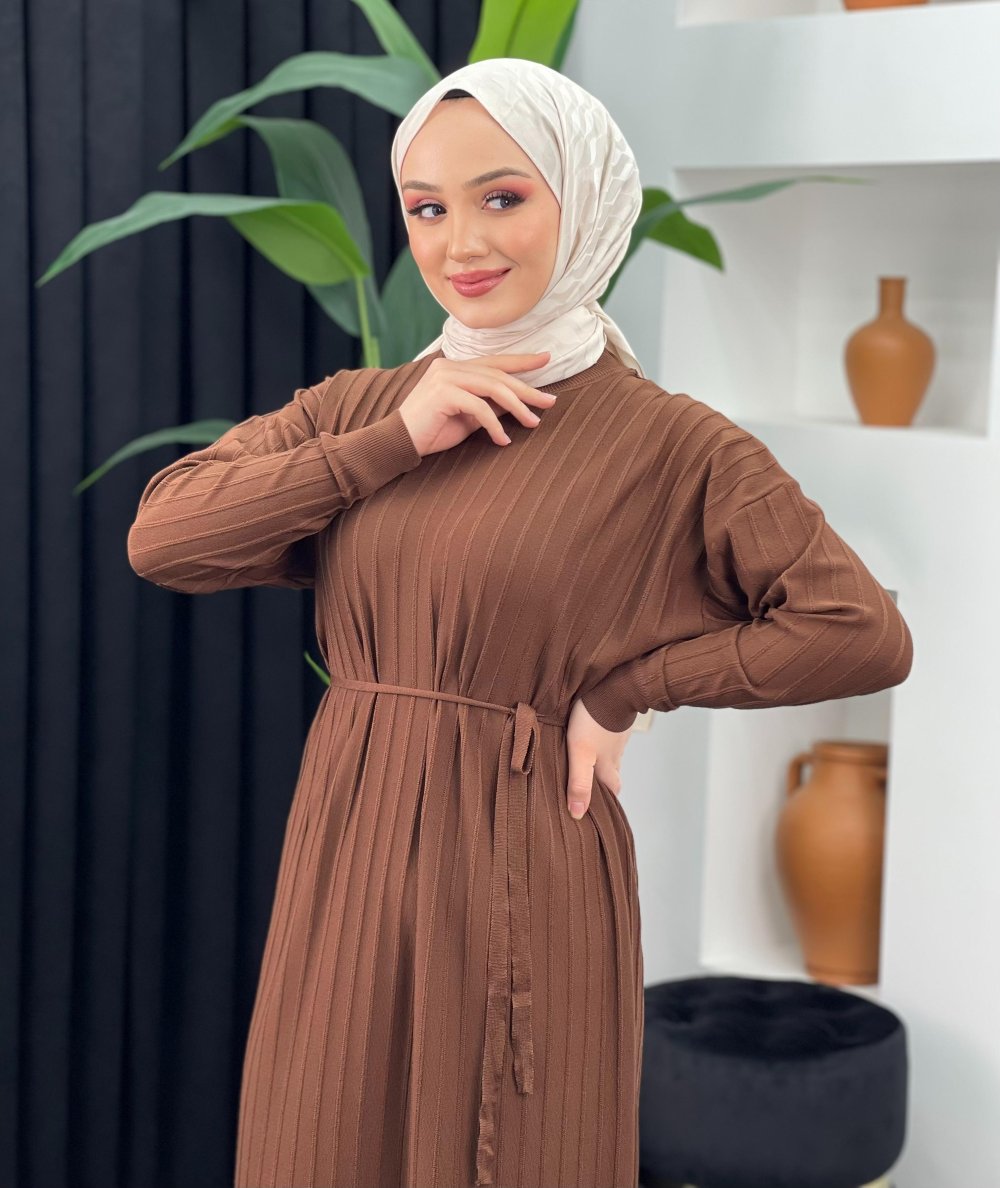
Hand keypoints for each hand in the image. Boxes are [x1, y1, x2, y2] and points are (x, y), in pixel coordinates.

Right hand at [398, 351, 556, 457]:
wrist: (398, 443)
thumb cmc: (431, 431)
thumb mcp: (468, 417)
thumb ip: (489, 405)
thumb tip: (517, 402)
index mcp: (455, 368)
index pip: (494, 362)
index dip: (521, 360)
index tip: (546, 360)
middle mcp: (449, 366)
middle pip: (498, 375)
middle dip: (527, 389)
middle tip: (550, 402)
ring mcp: (445, 376)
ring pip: (493, 387)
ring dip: (517, 407)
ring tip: (533, 423)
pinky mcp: (442, 392)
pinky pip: (478, 406)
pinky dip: (494, 424)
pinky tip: (503, 440)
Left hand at [564, 696, 629, 819]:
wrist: (613, 687)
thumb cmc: (593, 721)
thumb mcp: (581, 754)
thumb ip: (579, 782)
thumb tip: (577, 814)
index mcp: (608, 767)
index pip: (612, 792)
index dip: (605, 801)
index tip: (595, 807)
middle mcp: (616, 755)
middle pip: (612, 774)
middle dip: (602, 782)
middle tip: (588, 785)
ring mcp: (618, 738)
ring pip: (610, 755)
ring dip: (600, 760)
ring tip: (585, 760)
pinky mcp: (616, 721)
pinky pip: (609, 737)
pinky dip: (602, 741)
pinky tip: (592, 735)